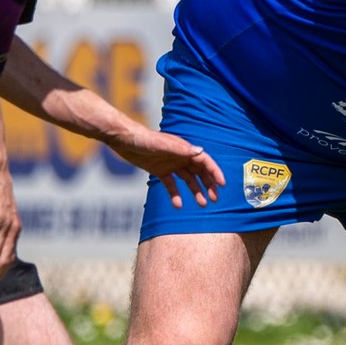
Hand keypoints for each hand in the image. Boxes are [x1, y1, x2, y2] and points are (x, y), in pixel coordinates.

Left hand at [107, 125, 225, 207]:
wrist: (124, 139)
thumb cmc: (143, 139)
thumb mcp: (161, 145)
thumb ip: (180, 149)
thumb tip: (200, 152)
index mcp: (184, 149)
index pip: (205, 161)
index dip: (214, 172)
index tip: (222, 185)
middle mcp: (180, 156)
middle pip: (200, 172)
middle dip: (208, 185)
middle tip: (214, 199)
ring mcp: (170, 164)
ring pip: (188, 179)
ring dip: (196, 191)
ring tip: (202, 204)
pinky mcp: (160, 170)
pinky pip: (171, 184)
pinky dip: (175, 194)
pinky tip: (178, 205)